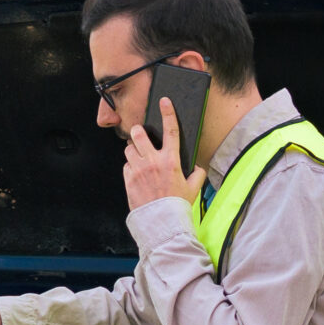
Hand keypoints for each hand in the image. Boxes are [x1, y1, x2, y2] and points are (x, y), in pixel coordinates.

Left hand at [122, 94, 205, 211]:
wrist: (161, 222)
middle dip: (137, 131)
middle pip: (138, 134)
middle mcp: (153, 162)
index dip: (167, 112)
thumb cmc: (177, 206)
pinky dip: (130, 167)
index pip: (170, 130)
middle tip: (140, 134)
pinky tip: (137, 174)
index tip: (164, 101)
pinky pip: (125, 166)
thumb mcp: (193, 188)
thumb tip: (197, 168)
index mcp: (171, 160)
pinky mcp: (128, 179)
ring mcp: (138, 170)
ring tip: (139, 157)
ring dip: (133, 150)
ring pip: (128, 149)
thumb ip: (197, 174)